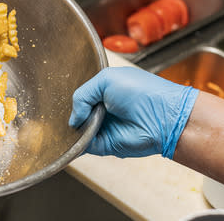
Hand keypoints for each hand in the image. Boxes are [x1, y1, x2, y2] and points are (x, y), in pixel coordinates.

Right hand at [69, 66, 197, 158]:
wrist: (163, 117)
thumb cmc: (142, 92)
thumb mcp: (106, 79)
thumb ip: (82, 95)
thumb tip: (74, 118)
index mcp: (104, 91)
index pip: (80, 96)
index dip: (71, 98)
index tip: (60, 98)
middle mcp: (102, 109)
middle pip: (76, 113)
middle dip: (69, 113)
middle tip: (63, 111)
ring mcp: (102, 127)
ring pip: (76, 130)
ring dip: (73, 128)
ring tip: (77, 121)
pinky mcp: (103, 144)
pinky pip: (83, 144)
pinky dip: (77, 141)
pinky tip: (77, 133)